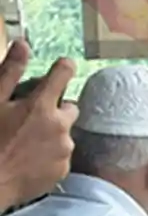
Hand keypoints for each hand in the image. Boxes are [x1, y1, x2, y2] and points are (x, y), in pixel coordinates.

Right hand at [0, 42, 77, 212]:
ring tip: (25, 142)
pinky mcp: (62, 171)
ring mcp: (63, 151)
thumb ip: (9, 72)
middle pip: (69, 108)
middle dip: (55, 109)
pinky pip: (60, 156)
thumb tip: (23, 44)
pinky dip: (49, 155)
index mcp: (41, 106)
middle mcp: (60, 127)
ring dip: (51, 134)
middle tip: (32, 117)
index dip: (63, 68)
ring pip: (64, 134)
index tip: (63, 66)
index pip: (63, 74)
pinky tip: (28, 159)